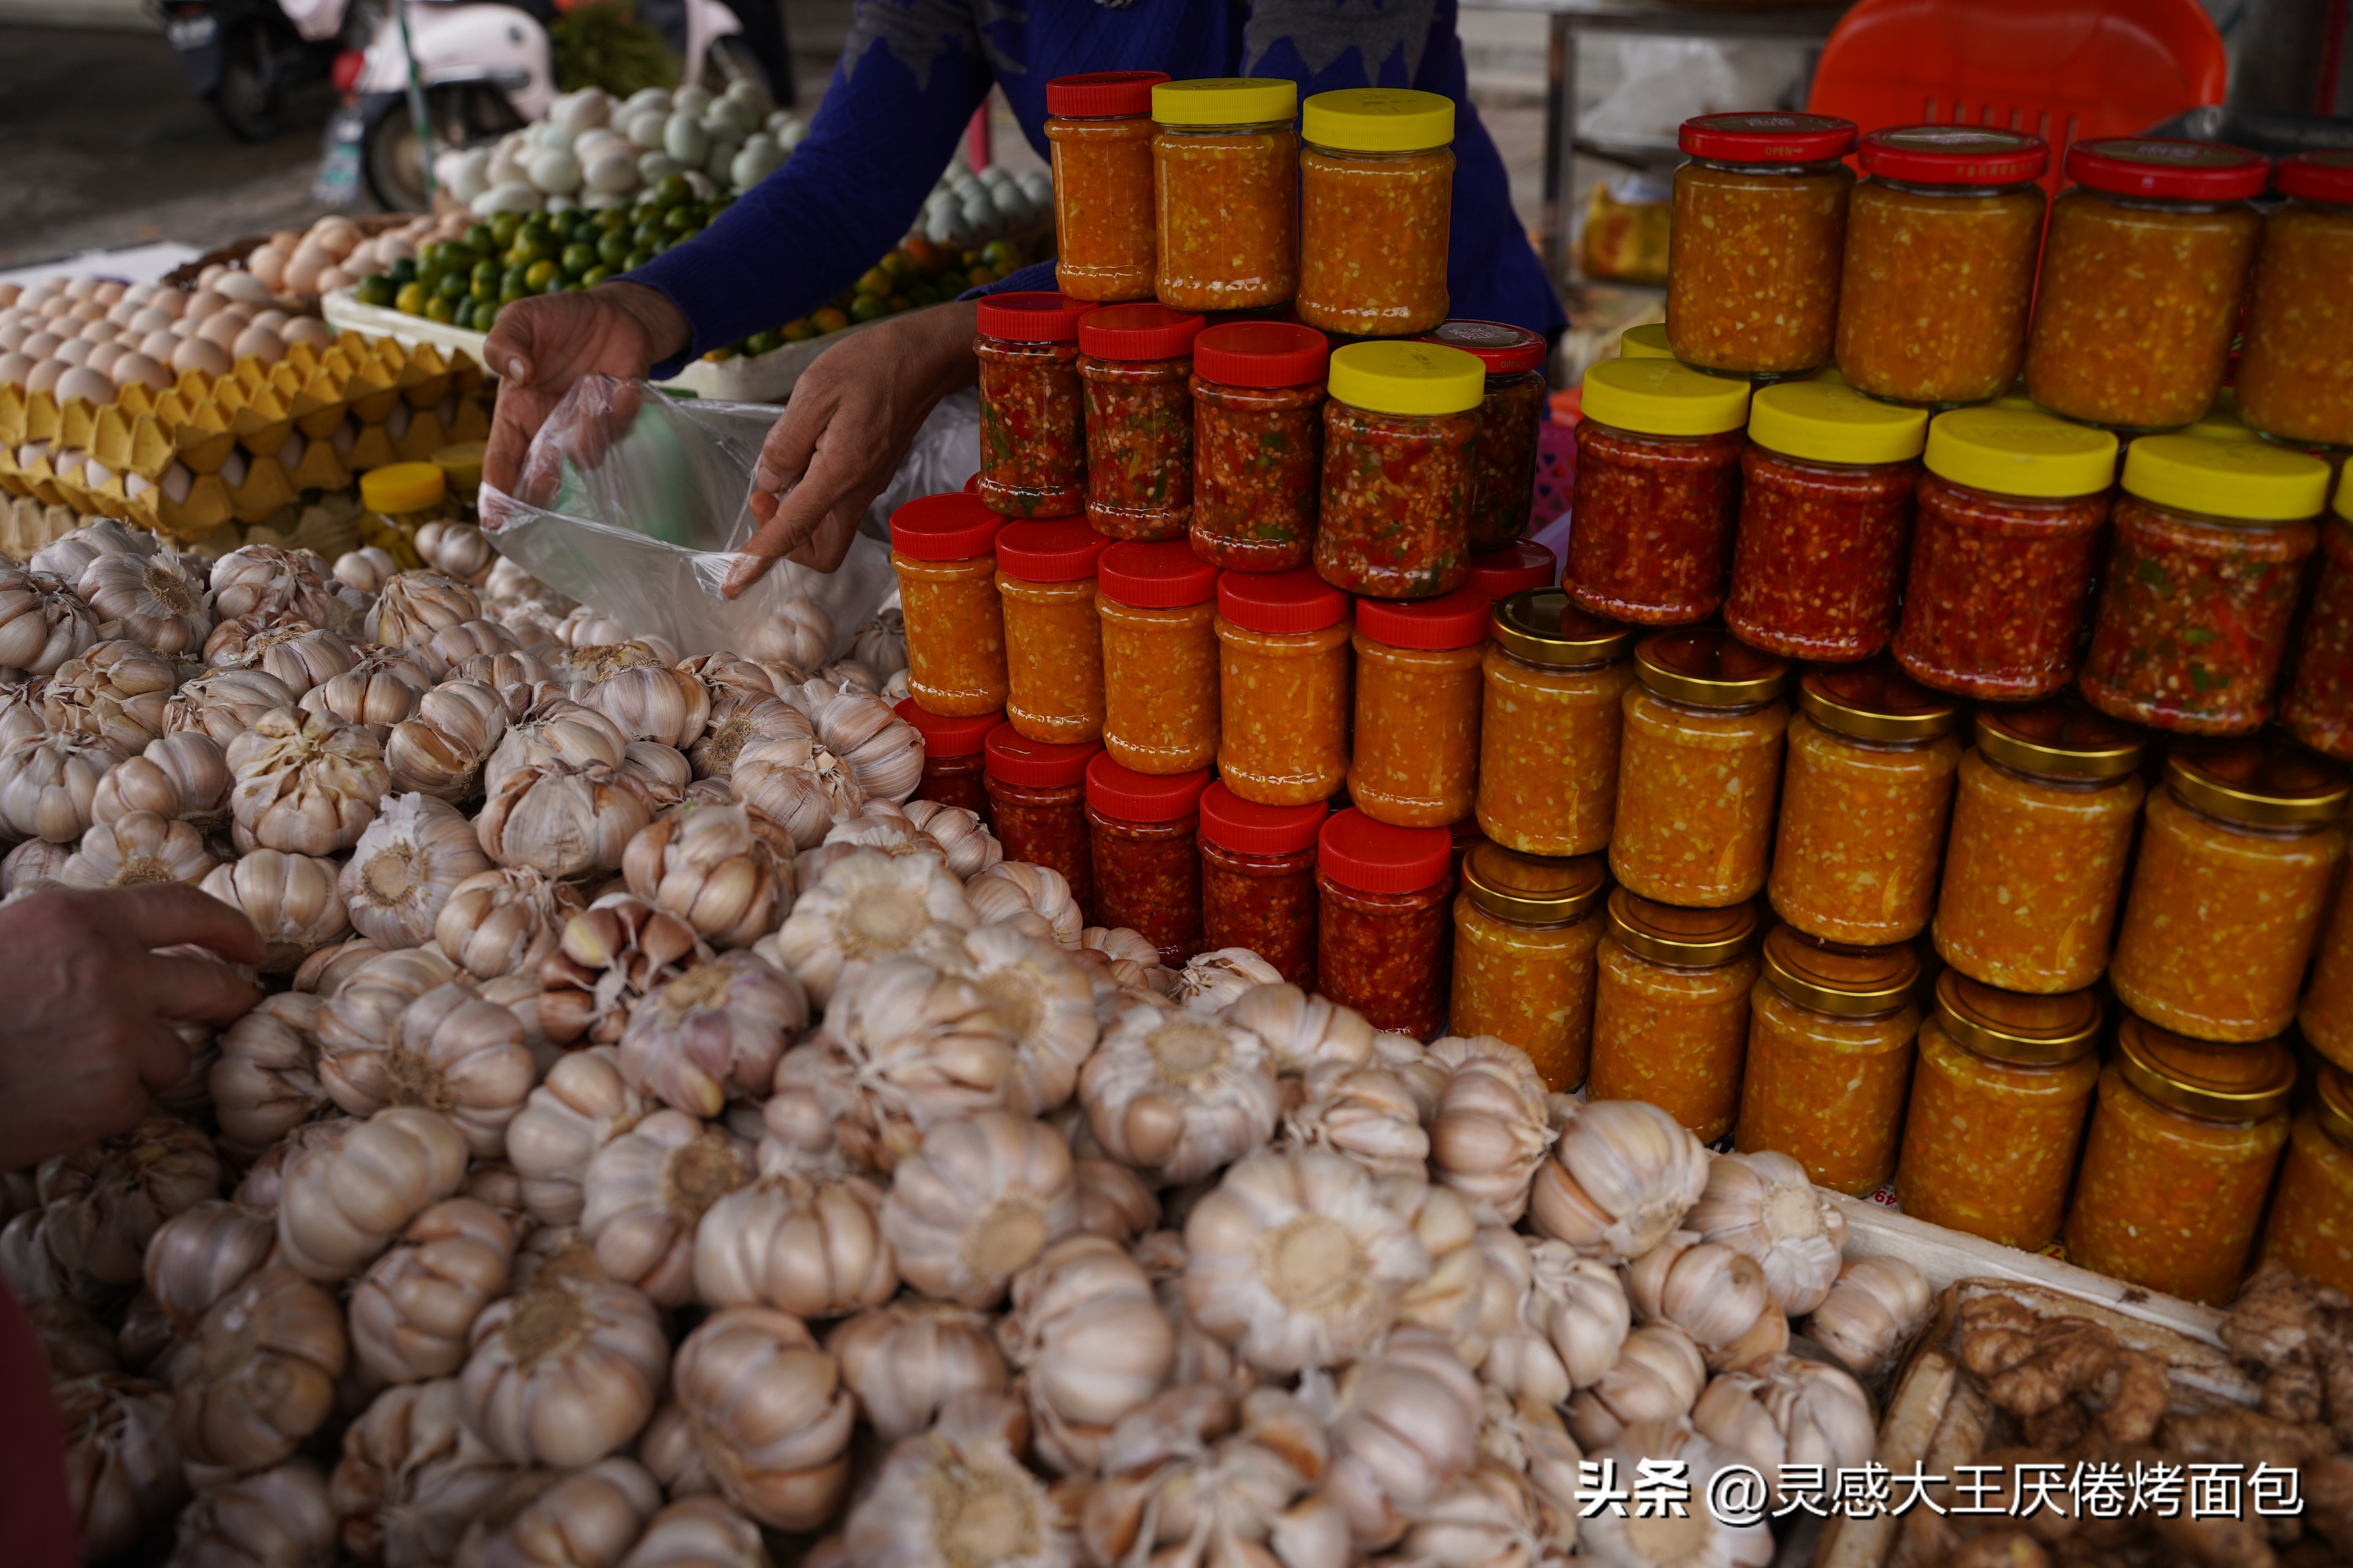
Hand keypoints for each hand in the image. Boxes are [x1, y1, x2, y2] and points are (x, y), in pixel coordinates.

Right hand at [0, 885, 263, 1167]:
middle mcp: (114, 973)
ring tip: (77, 1066)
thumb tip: (134, 944)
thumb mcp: (11, 939)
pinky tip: (58, 1100)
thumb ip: (75, 938)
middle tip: (237, 1006)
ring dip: (142, 1064)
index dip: (228, 928)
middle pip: (212, 986)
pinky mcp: (111, 1099)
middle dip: (231, 998)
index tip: (251, 946)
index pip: (185, 910)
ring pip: (173, 1055)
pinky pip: (136, 1102)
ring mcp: (119, 1039)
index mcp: (82, 921)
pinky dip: (106, 1106)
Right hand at [482, 282, 692, 499]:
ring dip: (588, 432)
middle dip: (545, 481)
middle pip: (545, 472)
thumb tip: (516, 373)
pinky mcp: (623, 414)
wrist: (608, 312)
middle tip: (546, 483)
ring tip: (587, 389)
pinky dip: (625, 408)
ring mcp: (590, 425)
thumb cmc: (553, 322)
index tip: (494, 521)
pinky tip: (624, 385)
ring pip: (588, 451)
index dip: (497, 491)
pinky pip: (624, 423)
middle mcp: (552, 429)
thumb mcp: (517, 320)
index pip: (502, 460)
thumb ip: (502, 344)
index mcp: (517, 413)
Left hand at [725, 301, 980, 594]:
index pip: (794, 531)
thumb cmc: (869, 367)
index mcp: (840, 475)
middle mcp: (857, 491)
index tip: (733, 584)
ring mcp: (867, 486)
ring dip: (795, 516)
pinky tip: (803, 452)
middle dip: (785, 541)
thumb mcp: (814, 394)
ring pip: (827, 530)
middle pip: (820, 551)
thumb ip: (785, 444)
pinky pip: (835, 503)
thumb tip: (770, 481)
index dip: (759, 560)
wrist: (921, 358)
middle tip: (764, 497)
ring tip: (782, 467)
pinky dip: (810, 494)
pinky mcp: (869, 474)